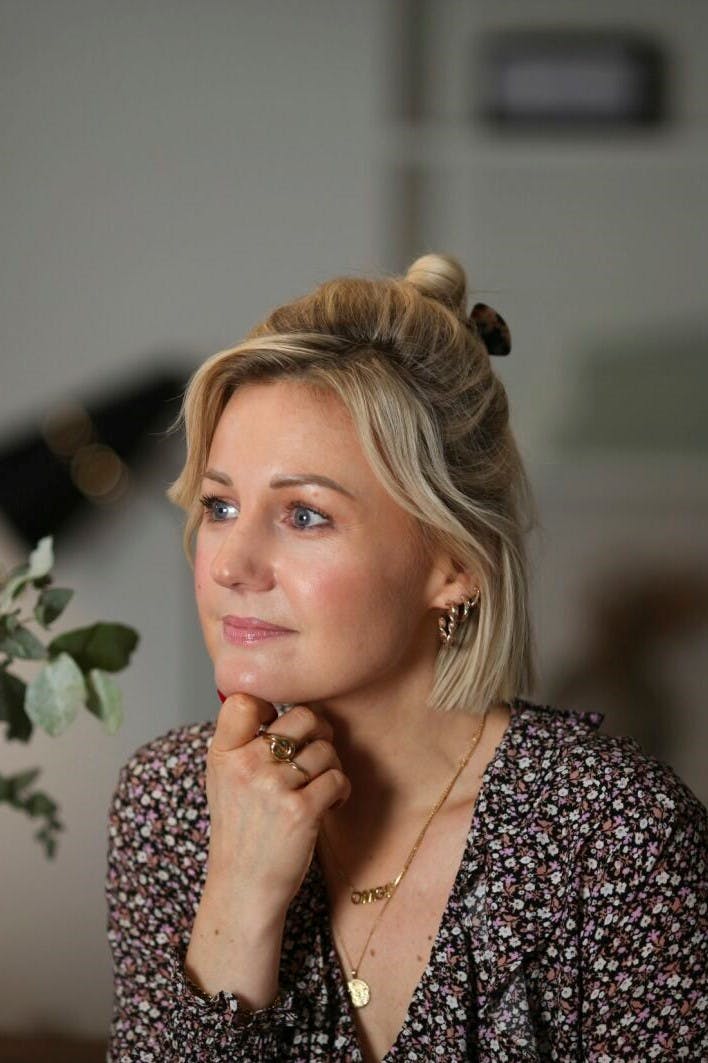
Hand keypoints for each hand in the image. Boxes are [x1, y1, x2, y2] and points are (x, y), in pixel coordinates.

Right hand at [205, 693, 349, 912]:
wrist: (243, 888)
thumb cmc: (241, 830)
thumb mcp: (225, 780)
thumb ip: (244, 743)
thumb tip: (280, 703)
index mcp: (223, 754)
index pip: (245, 701)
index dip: (271, 704)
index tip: (277, 724)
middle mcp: (245, 765)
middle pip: (303, 716)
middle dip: (319, 732)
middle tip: (316, 753)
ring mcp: (273, 787)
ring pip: (326, 750)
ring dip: (332, 767)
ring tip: (319, 788)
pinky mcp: (301, 810)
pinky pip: (338, 779)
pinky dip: (340, 791)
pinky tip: (328, 805)